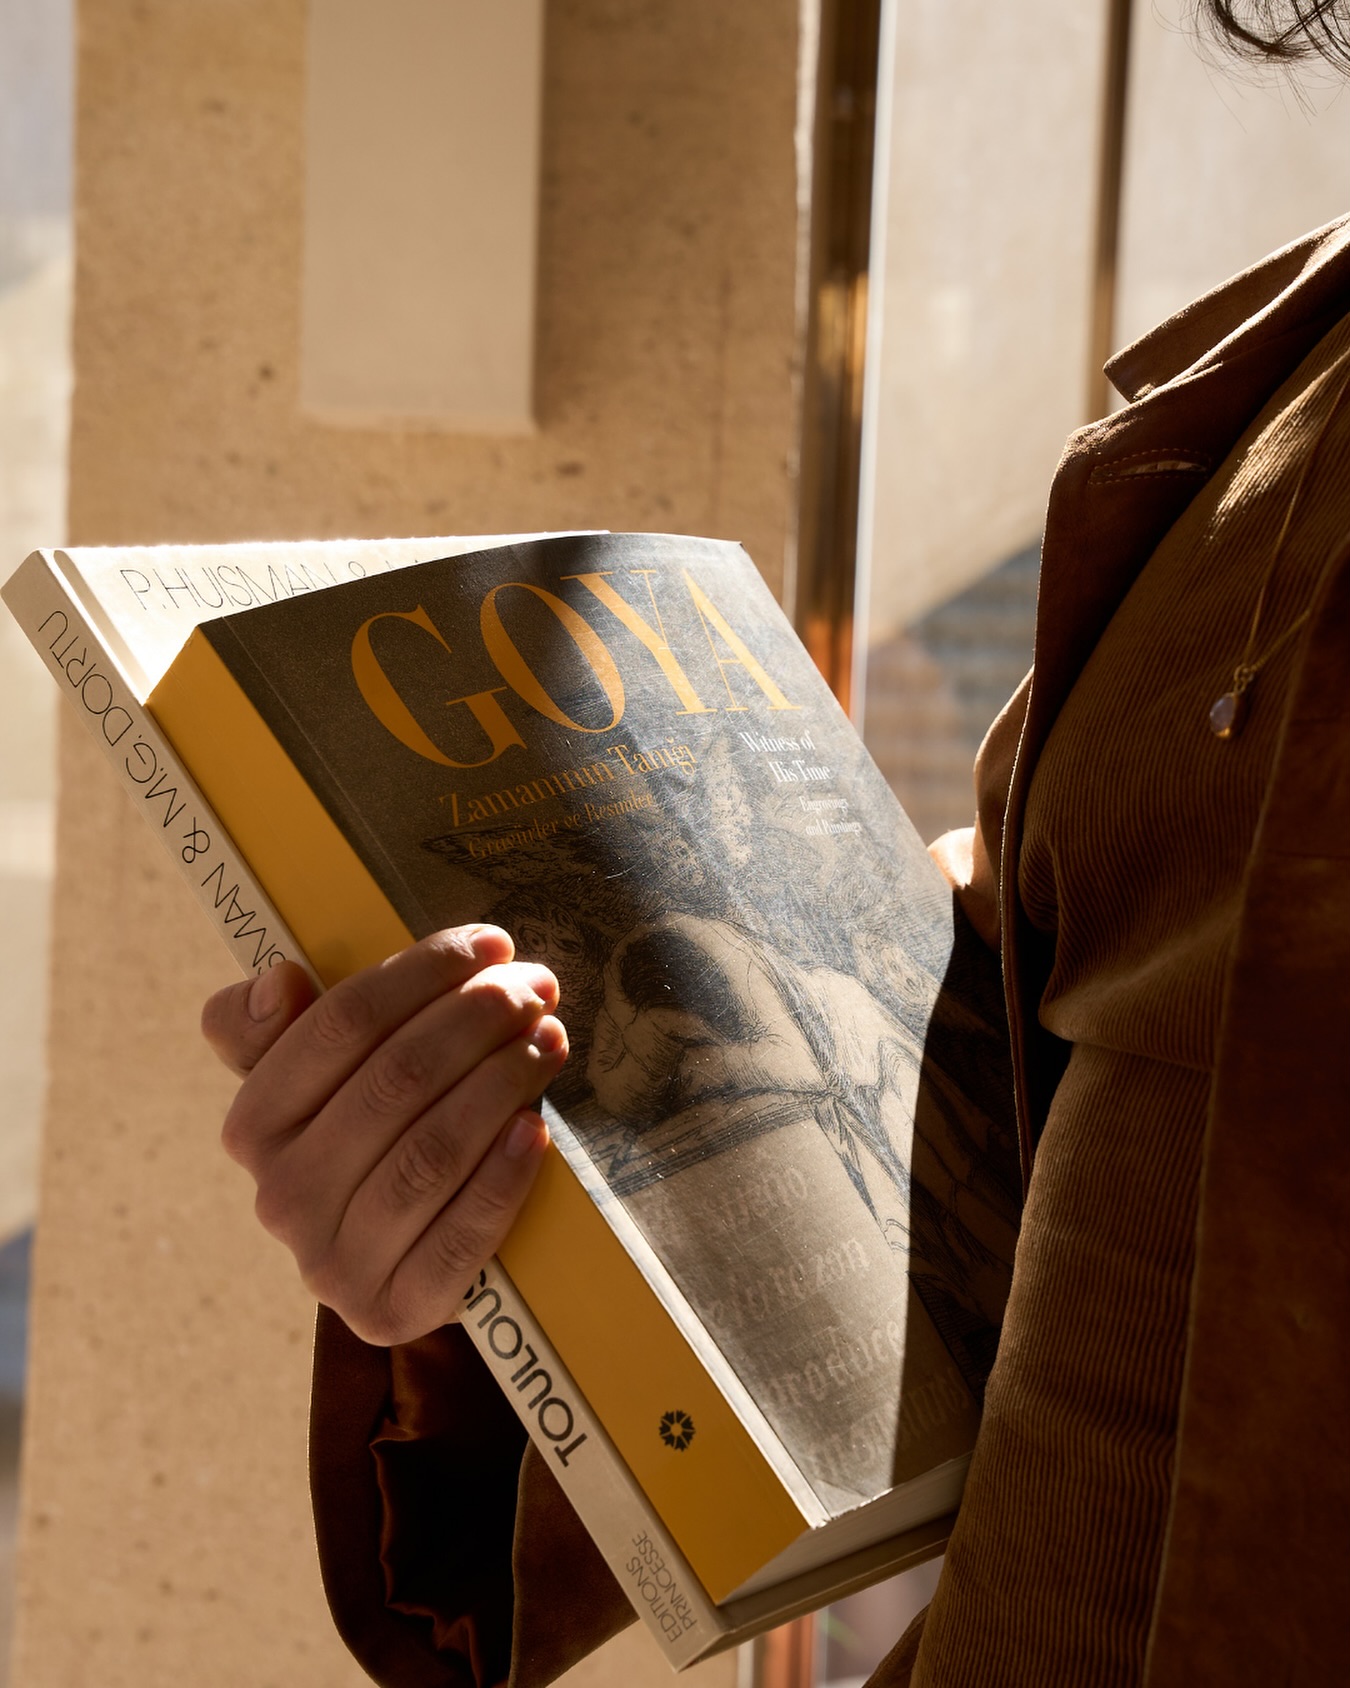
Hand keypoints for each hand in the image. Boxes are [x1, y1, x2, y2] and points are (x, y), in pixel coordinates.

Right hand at [200, 926, 566, 1345]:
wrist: (393, 1264)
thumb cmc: (366, 1138)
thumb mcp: (316, 1080)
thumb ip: (282, 1024)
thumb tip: (279, 979)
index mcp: (254, 1125)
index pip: (340, 1025)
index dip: (422, 974)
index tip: (490, 943)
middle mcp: (282, 1198)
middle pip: (396, 1081)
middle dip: (477, 1020)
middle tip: (536, 987)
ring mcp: (335, 1264)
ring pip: (431, 1153)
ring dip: (502, 1085)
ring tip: (549, 1040)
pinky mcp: (395, 1310)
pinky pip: (462, 1235)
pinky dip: (505, 1176)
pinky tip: (538, 1127)